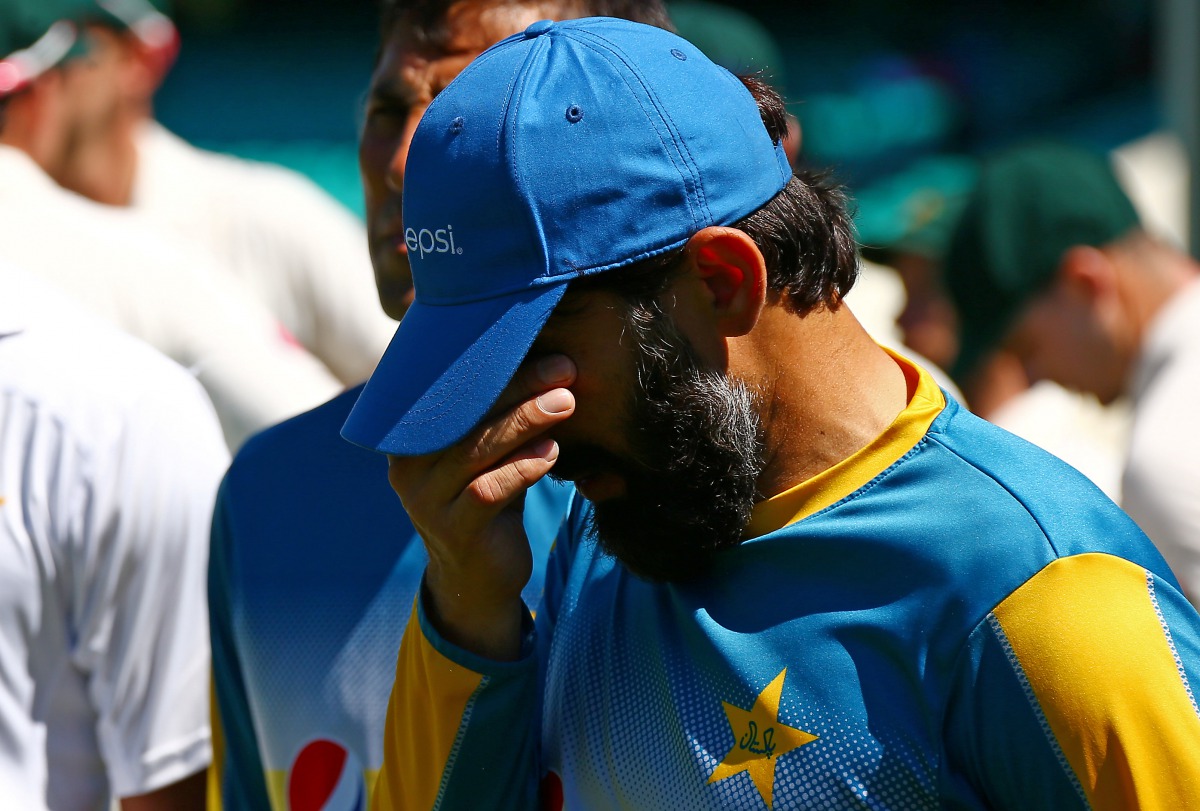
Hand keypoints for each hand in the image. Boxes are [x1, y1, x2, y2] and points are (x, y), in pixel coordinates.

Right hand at [387, 354, 576, 660]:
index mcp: (412, 438)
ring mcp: (426, 501)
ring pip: (477, 450)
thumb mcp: (490, 455)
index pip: (451, 392)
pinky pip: (488, 491)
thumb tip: (548, 360)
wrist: (479, 580)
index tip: (539, 344)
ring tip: (565, 402)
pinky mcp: (454, 530)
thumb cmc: (489, 502)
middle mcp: (409, 466)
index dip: (495, 367)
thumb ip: (500, 417)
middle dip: (518, 386)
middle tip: (562, 368)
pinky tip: (552, 453)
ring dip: (525, 421)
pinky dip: (523, 468)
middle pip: (465, 415)